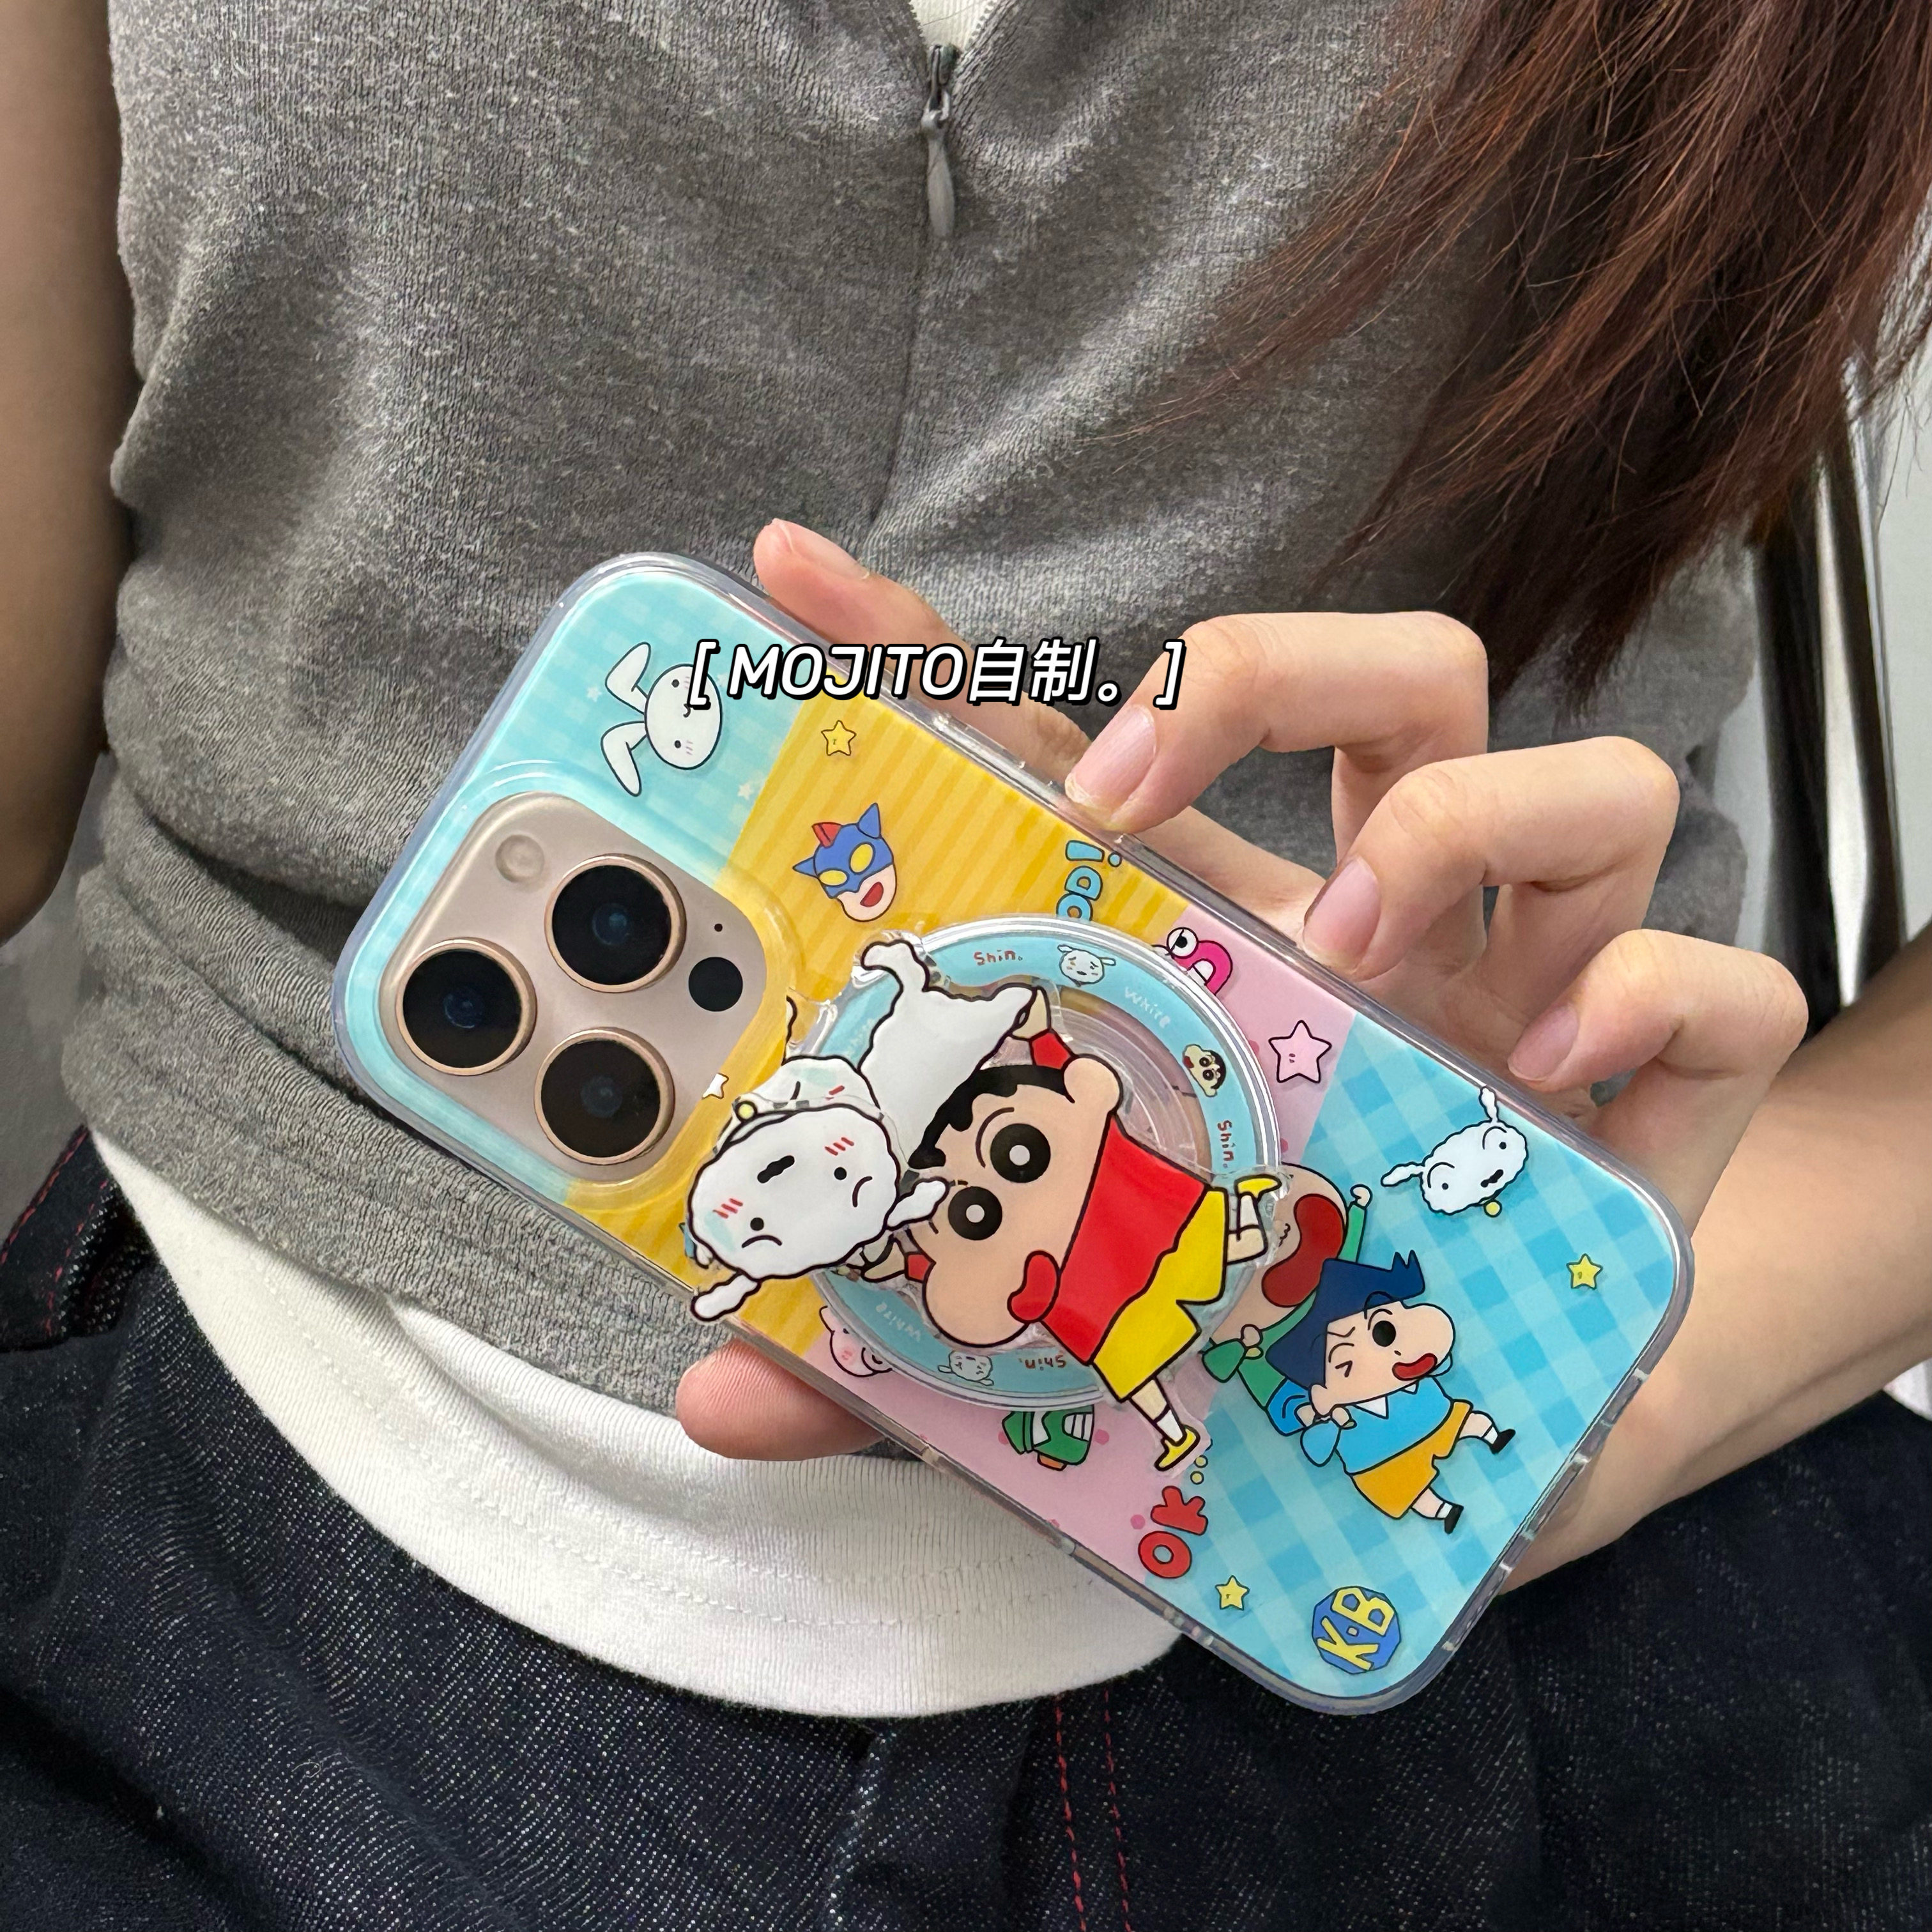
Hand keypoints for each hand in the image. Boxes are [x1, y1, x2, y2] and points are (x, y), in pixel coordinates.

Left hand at [677, 519, 1805, 1579]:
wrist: (1526, 1445)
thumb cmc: (1300, 1328)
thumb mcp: (1096, 1316)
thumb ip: (921, 1350)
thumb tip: (726, 1396)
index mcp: (1247, 947)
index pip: (1111, 761)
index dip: (960, 658)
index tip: (799, 576)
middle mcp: (1408, 932)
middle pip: (1401, 677)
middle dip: (1269, 670)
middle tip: (1144, 784)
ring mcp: (1553, 995)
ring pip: (1591, 777)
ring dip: (1464, 823)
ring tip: (1353, 944)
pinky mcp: (1676, 1094)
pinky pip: (1722, 983)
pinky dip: (1645, 993)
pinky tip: (1543, 1073)